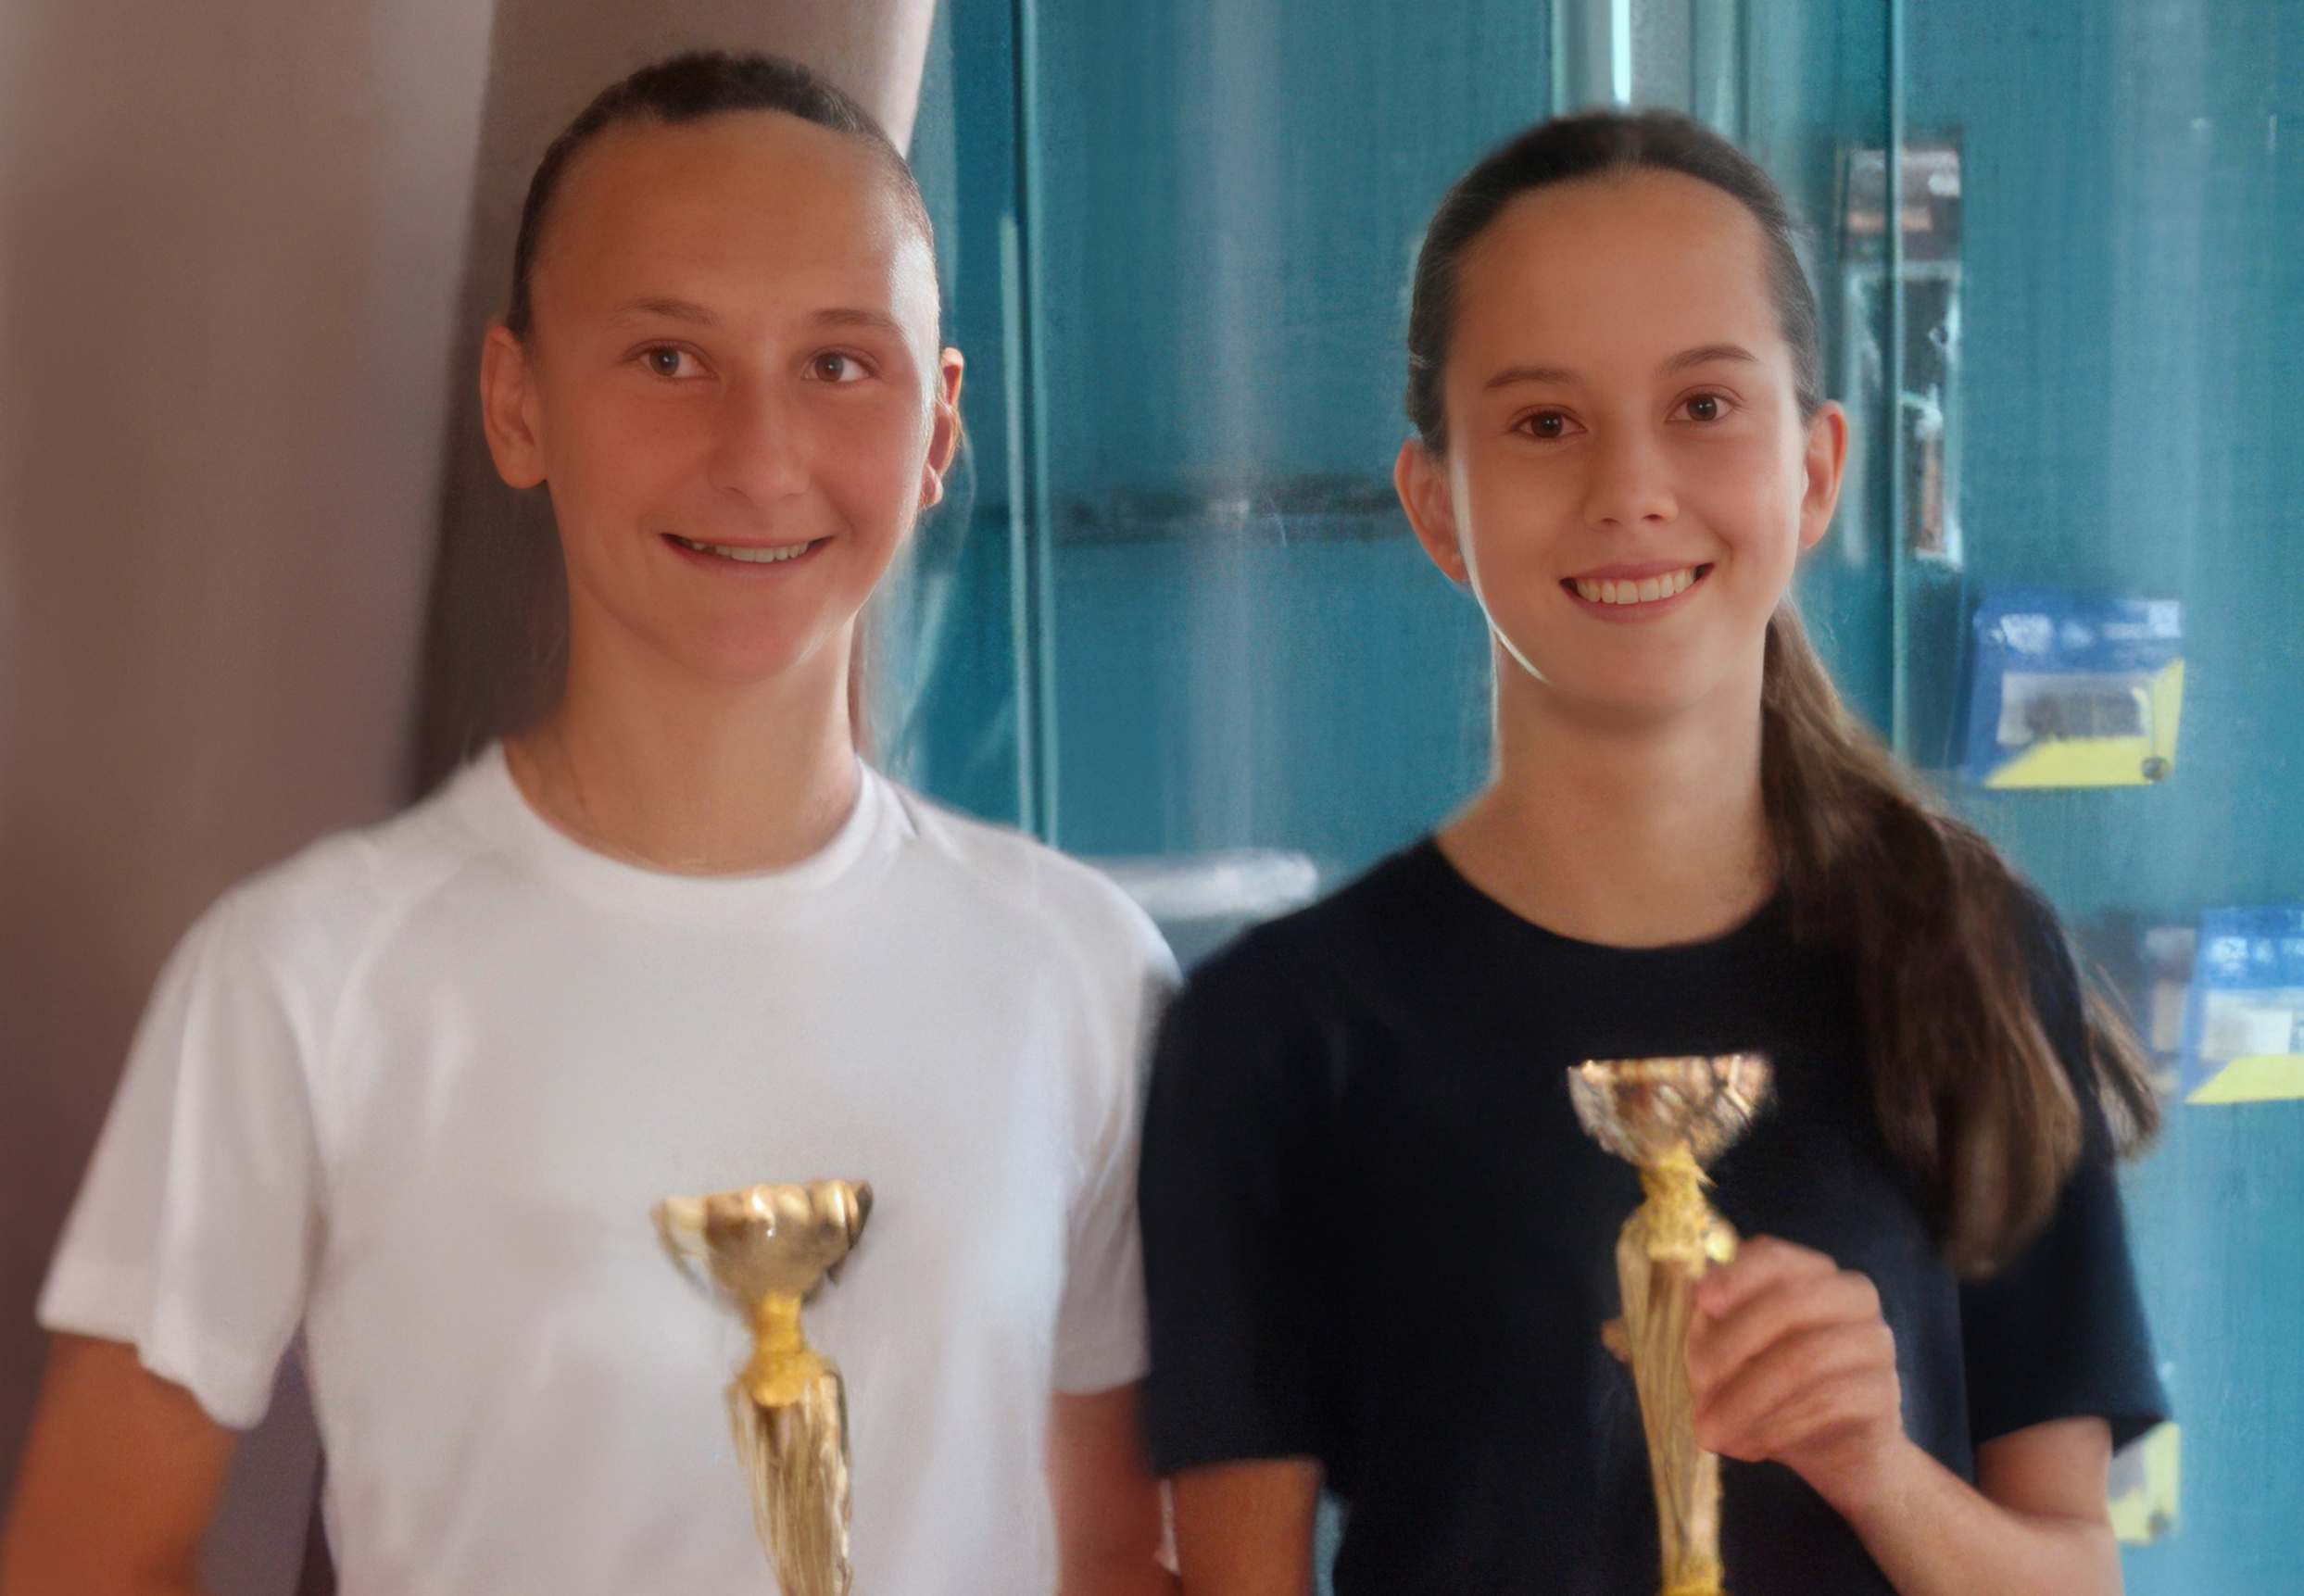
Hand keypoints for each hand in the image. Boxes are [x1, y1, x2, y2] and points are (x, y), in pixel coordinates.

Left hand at [1686, 1236, 1906, 1517]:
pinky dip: (1779, 1425)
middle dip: (1728, 1349)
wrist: (1845, 1456)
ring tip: (1711, 1432)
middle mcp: (1850, 1296)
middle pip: (1787, 1307)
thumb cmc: (1775, 1396)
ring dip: (1747, 1399)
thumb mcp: (1723, 1366)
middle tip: (1693, 1391)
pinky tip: (1753, 1444)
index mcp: (1809, 1273)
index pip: (1772, 1255)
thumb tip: (1609, 1333)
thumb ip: (1673, 1344)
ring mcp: (1875, 1343)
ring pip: (1804, 1360)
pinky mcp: (1884, 1394)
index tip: (1700, 1301)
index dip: (1734, 1275)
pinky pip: (1828, 1403)